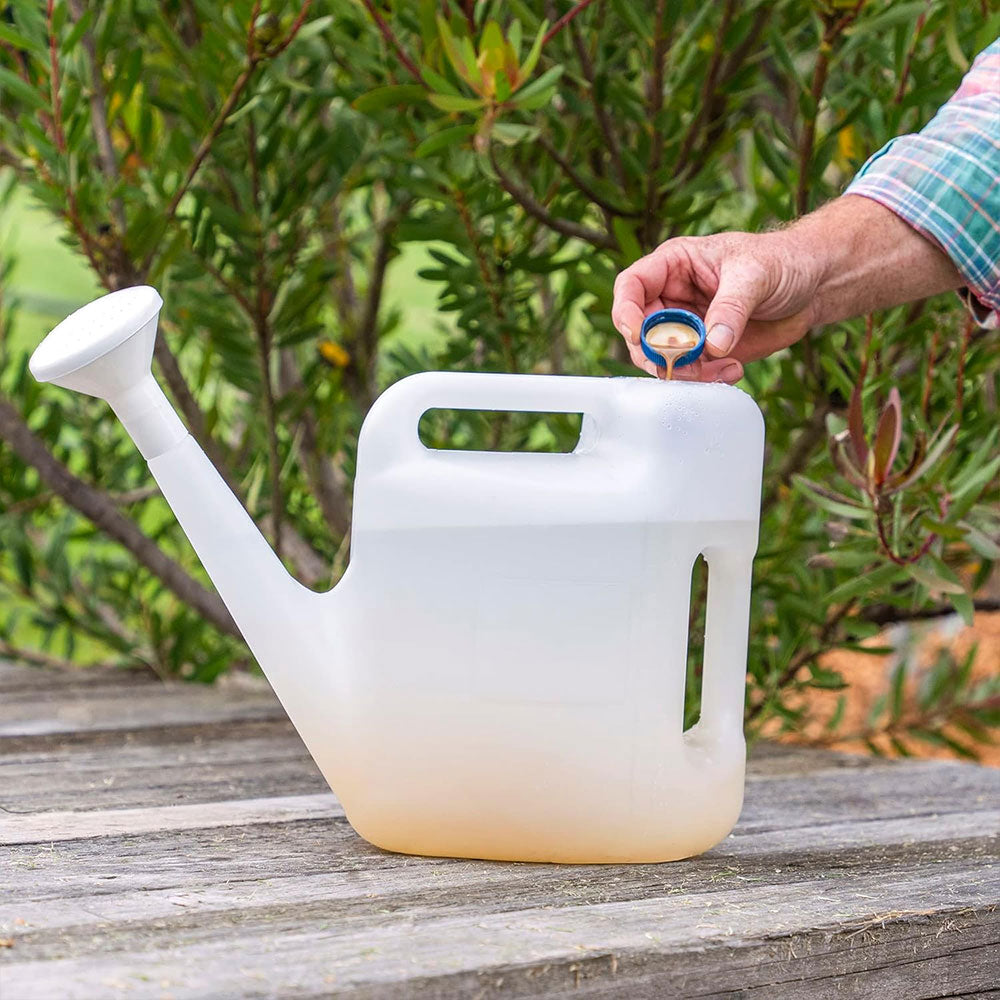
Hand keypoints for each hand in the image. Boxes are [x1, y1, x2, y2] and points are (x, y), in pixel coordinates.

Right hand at [610, 196, 963, 382]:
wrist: (813, 285)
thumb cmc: (782, 261)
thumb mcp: (756, 274)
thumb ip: (732, 307)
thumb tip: (712, 344)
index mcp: (674, 266)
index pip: (631, 286)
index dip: (626, 311)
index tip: (638, 334)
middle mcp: (673, 297)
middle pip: (641, 332)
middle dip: (660, 353)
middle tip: (689, 362)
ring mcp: (686, 327)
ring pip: (662, 359)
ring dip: (686, 372)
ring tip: (724, 368)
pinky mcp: (704, 351)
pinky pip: (690, 372)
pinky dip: (706, 379)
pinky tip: (734, 370)